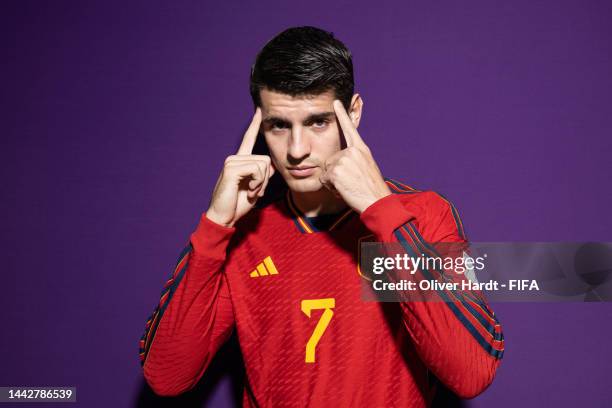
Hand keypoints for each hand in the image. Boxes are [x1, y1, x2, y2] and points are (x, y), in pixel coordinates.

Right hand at [205, 108, 274, 226]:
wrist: (223, 216)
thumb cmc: (238, 204)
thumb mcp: (255, 187)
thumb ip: (263, 174)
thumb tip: (271, 166)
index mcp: (239, 161)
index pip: (248, 138)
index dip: (254, 124)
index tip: (259, 110)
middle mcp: (234, 158)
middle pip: (266, 159)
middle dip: (265, 178)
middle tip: (254, 191)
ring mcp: (232, 162)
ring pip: (263, 165)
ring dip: (261, 183)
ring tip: (250, 192)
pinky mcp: (231, 169)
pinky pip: (257, 170)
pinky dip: (257, 184)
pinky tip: (248, 191)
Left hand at [319, 100, 390, 212]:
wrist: (377, 202)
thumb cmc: (371, 190)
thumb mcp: (366, 169)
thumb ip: (353, 161)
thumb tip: (338, 164)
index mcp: (361, 149)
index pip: (350, 129)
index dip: (342, 114)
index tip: (336, 102)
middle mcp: (352, 151)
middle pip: (330, 160)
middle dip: (335, 174)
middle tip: (351, 182)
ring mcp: (343, 159)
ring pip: (326, 170)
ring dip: (333, 181)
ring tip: (349, 186)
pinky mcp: (336, 170)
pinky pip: (324, 179)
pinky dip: (331, 187)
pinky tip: (344, 190)